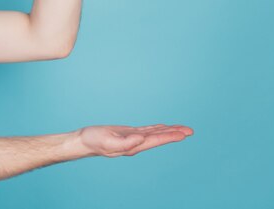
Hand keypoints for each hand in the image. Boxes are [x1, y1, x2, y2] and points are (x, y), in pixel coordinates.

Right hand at [76, 123, 192, 157]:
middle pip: (158, 138)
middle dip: (174, 134)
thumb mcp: (108, 141)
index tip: (183, 134)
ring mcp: (133, 139)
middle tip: (190, 130)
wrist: (84, 141)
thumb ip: (126, 142)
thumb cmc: (94, 141)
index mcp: (133, 146)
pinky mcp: (128, 133)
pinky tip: (162, 128)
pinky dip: (156, 129)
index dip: (169, 137)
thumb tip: (141, 139)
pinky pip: (146, 131)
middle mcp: (136, 144)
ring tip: (182, 129)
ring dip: (168, 131)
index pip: (155, 140)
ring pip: (154, 134)